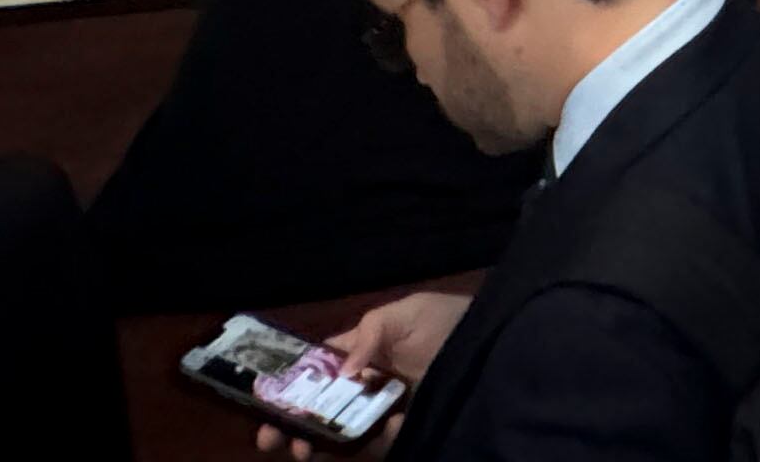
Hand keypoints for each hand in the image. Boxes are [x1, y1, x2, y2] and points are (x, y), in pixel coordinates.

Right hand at [249, 289, 467, 456]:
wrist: (496, 348)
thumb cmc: (449, 323)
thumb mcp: (408, 313)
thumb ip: (371, 333)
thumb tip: (342, 371)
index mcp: (360, 353)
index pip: (315, 371)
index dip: (287, 385)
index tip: (263, 401)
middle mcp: (365, 386)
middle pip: (317, 409)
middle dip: (290, 424)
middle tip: (271, 437)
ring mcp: (381, 414)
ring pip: (337, 434)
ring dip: (314, 443)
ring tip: (302, 447)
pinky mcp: (402, 435)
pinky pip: (374, 447)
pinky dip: (365, 445)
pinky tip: (380, 430)